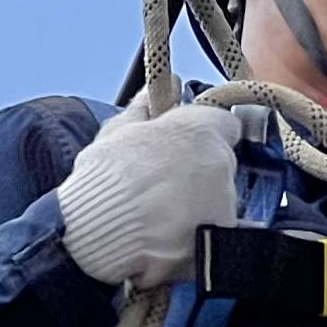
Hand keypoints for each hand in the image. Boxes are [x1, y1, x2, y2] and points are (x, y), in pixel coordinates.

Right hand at [58, 101, 238, 287]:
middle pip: (221, 163)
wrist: (101, 231)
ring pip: (219, 199)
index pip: (225, 123)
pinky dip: (198, 233)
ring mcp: (225, 203)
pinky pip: (215, 230)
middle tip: (163, 183)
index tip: (187, 144)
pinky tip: (169, 236)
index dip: (205, 133)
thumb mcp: (117, 132)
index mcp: (201, 129)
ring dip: (200, 204)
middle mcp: (221, 162)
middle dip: (200, 171)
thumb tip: (161, 88)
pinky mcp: (220, 237)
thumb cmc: (105, 177)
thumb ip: (145, 110)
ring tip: (161, 215)